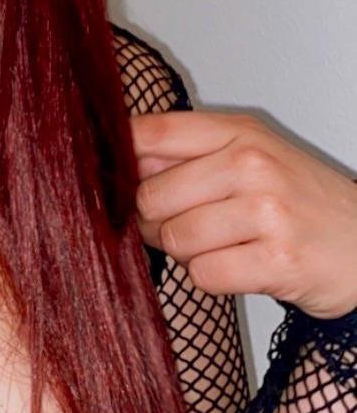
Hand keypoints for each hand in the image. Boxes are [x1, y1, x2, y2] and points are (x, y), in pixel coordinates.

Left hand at [130, 108, 356, 319]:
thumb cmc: (299, 203)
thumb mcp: (252, 158)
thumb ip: (189, 155)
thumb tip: (119, 161)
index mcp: (240, 133)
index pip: (151, 133)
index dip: (120, 161)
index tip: (114, 179)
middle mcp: (253, 164)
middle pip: (151, 195)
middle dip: (155, 220)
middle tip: (180, 226)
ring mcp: (268, 212)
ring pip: (176, 239)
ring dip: (185, 253)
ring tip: (217, 247)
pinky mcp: (278, 261)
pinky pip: (204, 275)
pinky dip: (210, 279)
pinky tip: (238, 267)